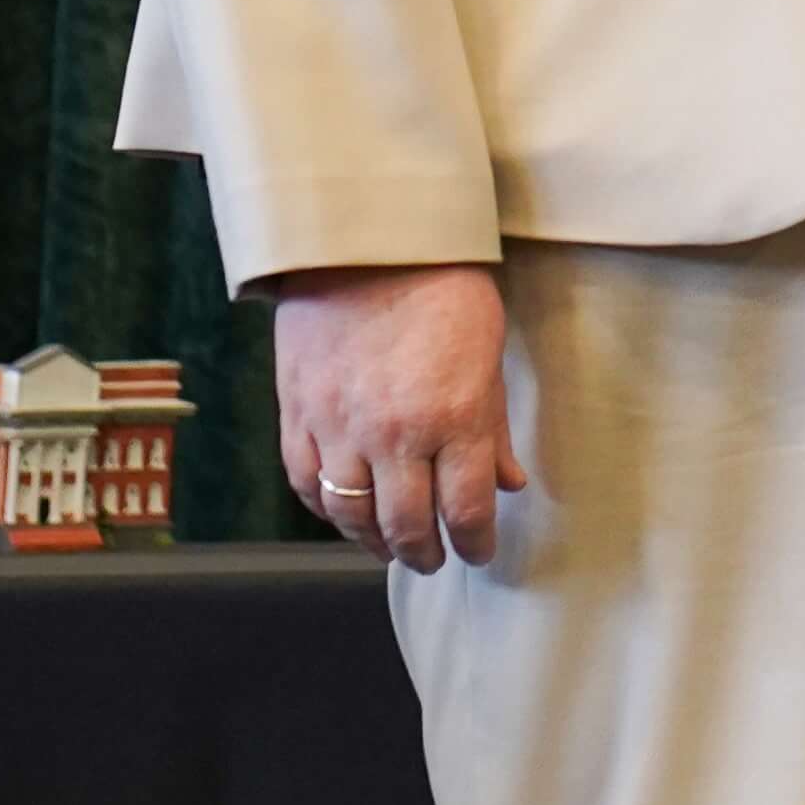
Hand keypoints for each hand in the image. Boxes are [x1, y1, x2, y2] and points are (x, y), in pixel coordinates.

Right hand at [275, 261, 520, 572]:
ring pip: (351, 515)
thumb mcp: (488, 355)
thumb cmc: (444, 291)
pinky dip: (328, 510)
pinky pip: (308, 483)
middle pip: (407, 525)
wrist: (367, 245)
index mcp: (454, 417)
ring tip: (392, 547)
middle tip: (435, 559)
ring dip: (373, 542)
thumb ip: (495, 428)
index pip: (465, 510)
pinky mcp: (297, 415)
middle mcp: (394, 433)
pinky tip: (346, 514)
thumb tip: (507, 484)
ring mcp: (338, 427)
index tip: (480, 553)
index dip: (475, 542)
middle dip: (426, 553)